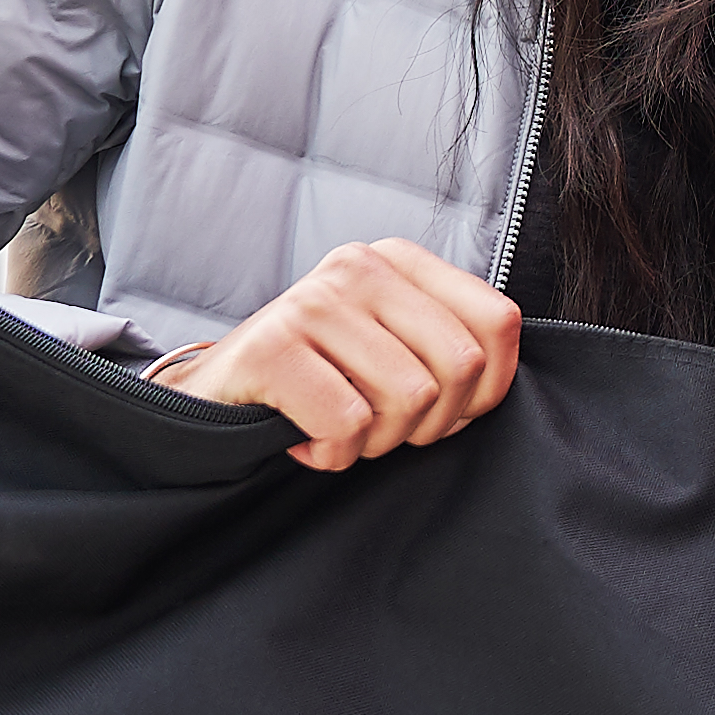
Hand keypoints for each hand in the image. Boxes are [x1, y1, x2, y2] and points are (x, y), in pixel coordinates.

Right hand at [159, 238, 521, 468]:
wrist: (216, 398)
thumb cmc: (320, 381)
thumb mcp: (393, 347)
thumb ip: (450, 348)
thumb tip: (496, 383)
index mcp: (402, 260)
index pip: (499, 322)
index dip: (485, 390)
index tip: (444, 412)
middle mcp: (360, 266)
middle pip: (460, 366)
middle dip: (430, 424)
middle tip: (382, 427)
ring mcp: (313, 301)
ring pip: (409, 398)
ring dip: (377, 442)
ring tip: (339, 427)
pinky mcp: (272, 347)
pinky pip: (349, 424)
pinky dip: (332, 454)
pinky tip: (305, 437)